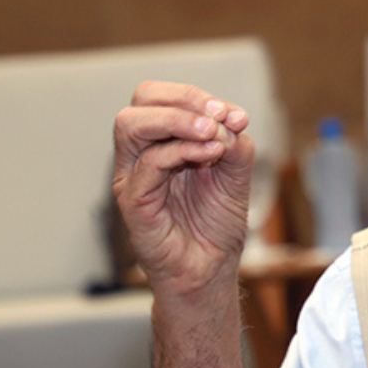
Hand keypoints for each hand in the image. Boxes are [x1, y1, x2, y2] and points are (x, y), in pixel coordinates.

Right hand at [112, 81, 253, 302]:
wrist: (210, 271)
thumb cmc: (215, 226)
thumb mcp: (236, 174)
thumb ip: (235, 142)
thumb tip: (231, 119)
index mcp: (161, 143)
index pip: (159, 97)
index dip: (194, 96)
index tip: (232, 114)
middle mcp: (140, 156)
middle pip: (140, 102)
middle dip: (184, 101)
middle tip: (218, 118)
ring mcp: (133, 178)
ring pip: (132, 125)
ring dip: (179, 121)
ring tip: (212, 135)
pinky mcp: (134, 202)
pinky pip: (147, 164)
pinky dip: (181, 152)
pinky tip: (210, 156)